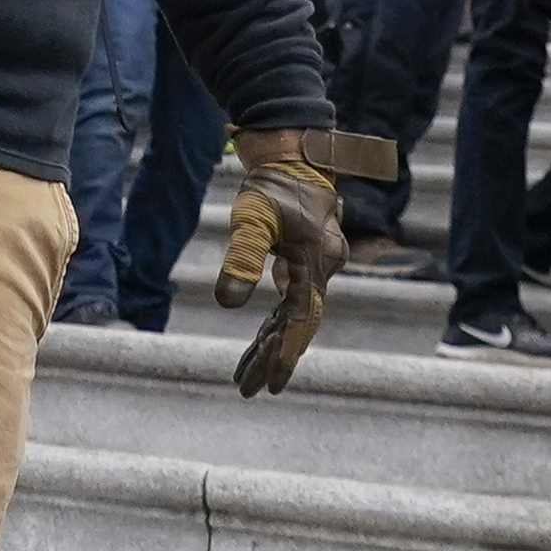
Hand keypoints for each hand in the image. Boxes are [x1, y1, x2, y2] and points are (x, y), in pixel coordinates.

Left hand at [218, 128, 358, 396]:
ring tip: (246, 377)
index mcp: (314, 263)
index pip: (300, 319)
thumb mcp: (251, 219)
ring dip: (270, 345)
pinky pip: (291, 304)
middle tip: (250, 390)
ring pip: (294, 318)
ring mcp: (315, 270)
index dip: (285, 352)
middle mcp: (322, 270)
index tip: (272, 383)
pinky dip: (273, 325)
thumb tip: (228, 303)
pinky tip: (257, 344)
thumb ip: (242, 258)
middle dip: (273, 358)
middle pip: (297, 325)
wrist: (291, 160)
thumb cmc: (270, 187)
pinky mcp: (305, 266)